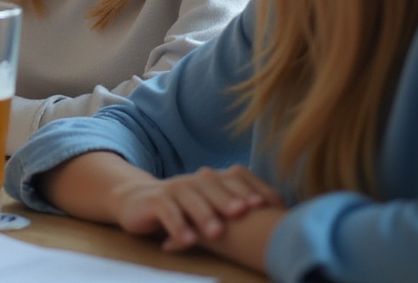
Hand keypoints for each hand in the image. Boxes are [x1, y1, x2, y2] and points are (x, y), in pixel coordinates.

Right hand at [111, 165, 283, 251]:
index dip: (255, 189)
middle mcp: (195, 179)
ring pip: (190, 198)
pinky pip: (167, 212)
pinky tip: (188, 241)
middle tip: (245, 212)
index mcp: (213, 178)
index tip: (272, 206)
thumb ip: (235, 206)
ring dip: (204, 214)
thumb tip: (280, 217)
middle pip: (215, 186)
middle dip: (230, 198)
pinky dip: (177, 226)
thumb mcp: (210, 204)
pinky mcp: (154, 201)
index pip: (238, 177)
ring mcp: (174, 188)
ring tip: (217, 232)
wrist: (137, 200)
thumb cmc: (183, 207)